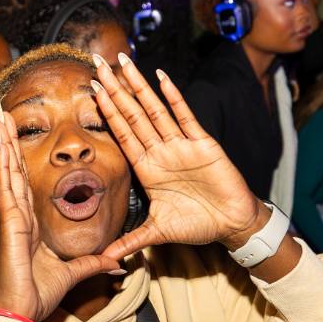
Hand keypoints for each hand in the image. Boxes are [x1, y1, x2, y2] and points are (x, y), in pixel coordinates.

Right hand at [0, 104, 121, 321]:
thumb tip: (117, 264)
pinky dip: (4, 163)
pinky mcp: (10, 221)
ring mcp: (13, 215)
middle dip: (10, 139)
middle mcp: (20, 214)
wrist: (24, 310)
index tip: (20, 136)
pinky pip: (8, 186)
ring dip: (4, 141)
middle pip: (15, 167)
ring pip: (9, 170)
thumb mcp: (76, 272)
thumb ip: (94, 263)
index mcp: (32, 222)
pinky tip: (2, 144)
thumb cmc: (40, 293)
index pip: (28, 181)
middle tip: (4, 113)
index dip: (23, 157)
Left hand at [89, 53, 265, 260]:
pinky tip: (161, 78)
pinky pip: (185, 117)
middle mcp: (161, 151)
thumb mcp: (158, 232)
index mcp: (147, 168)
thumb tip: (106, 259)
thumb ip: (131, 241)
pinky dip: (174, 97)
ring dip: (138, 86)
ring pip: (154, 109)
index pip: (122, 133)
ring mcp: (181, 145)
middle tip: (96, 62)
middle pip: (132, 114)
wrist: (231, 225)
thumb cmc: (197, 224)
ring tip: (122, 62)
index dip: (107, 112)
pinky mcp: (203, 144)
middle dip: (114, 89)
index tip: (91, 90)